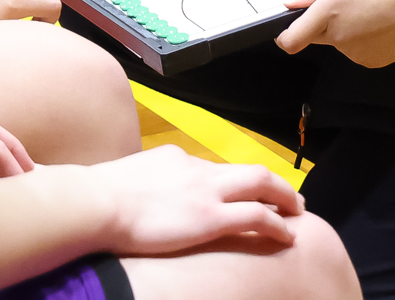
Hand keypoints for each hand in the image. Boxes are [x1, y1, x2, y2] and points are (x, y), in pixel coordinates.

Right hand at [88, 144, 305, 256]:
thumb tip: (132, 198)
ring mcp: (206, 191)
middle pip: (248, 170)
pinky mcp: (210, 217)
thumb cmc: (97, 199)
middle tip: (291, 198)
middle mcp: (196, 168)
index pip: (213, 169)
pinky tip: (288, 236)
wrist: (96, 203)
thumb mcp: (122, 182)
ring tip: (298, 212)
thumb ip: (138, 186)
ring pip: (261, 184)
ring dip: (284, 198)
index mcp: (174, 159)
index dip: (233, 183)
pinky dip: (277, 224)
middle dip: (274, 183)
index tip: (242, 193)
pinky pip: (256, 216)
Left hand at [276, 0, 394, 67]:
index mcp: (328, 14)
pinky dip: (366, 40)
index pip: (291, 40)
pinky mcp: (372, 63)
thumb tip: (291, 3)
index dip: (285, 36)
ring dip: (349, 31)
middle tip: (351, 3)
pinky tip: (383, 25)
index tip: (290, 28)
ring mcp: (355, 54)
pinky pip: (359, 51)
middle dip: (326, 23)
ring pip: (341, 42)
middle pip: (319, 36)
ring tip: (374, 11)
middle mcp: (338, 39)